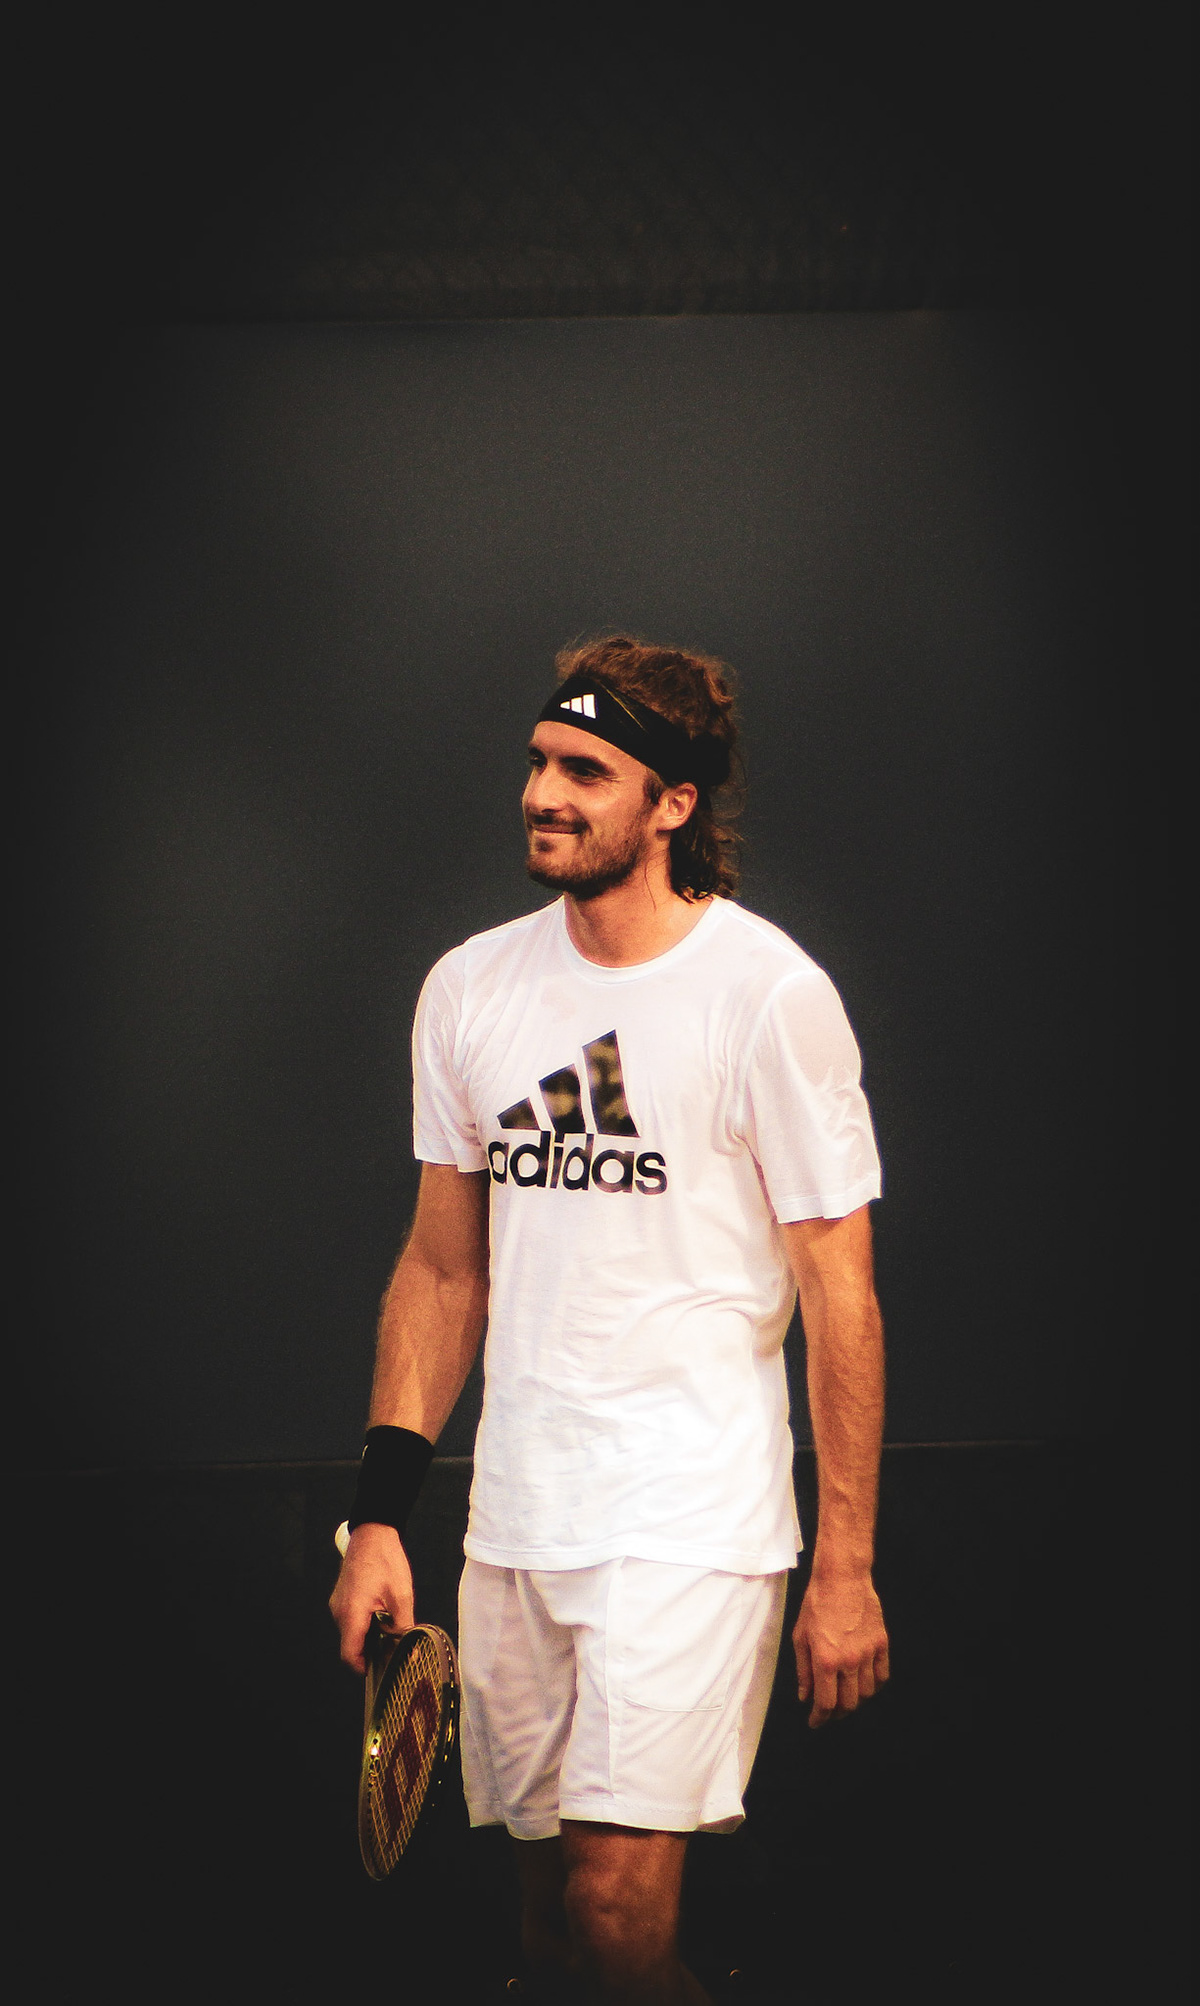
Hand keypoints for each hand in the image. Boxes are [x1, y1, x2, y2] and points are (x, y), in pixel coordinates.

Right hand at [329, 1522, 414, 1674]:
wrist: (372, 1532)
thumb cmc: (386, 1560)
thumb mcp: (401, 1596)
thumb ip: (403, 1626)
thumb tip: (408, 1650)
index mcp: (351, 1614)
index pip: (349, 1655)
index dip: (363, 1668)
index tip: (381, 1671)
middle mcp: (339, 1612)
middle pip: (351, 1645)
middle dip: (370, 1651)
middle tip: (393, 1649)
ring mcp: (337, 1603)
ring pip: (351, 1632)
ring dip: (368, 1635)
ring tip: (390, 1627)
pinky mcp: (341, 1597)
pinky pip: (350, 1619)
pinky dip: (364, 1623)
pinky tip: (381, 1614)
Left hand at [792, 1569, 888, 1727]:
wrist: (842, 1578)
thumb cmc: (816, 1604)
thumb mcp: (800, 1636)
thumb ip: (803, 1670)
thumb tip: (805, 1696)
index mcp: (825, 1661)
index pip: (826, 1703)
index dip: (819, 1718)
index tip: (815, 1722)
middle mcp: (849, 1661)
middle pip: (848, 1703)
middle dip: (837, 1713)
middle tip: (829, 1711)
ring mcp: (868, 1653)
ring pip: (866, 1693)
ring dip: (855, 1700)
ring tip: (845, 1696)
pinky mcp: (881, 1644)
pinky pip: (882, 1676)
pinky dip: (874, 1686)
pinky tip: (864, 1684)